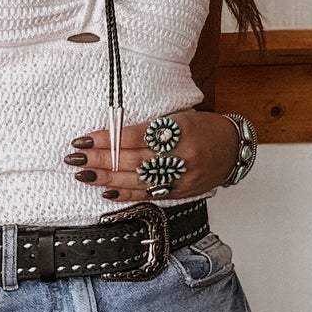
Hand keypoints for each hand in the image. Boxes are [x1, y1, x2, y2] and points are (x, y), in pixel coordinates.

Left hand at [62, 108, 238, 201]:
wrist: (235, 150)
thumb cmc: (205, 128)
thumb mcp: (180, 116)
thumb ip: (151, 126)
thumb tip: (113, 133)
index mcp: (179, 130)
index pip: (134, 136)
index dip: (107, 139)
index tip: (84, 139)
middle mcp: (179, 155)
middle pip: (132, 160)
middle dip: (100, 160)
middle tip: (75, 159)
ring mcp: (179, 177)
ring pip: (137, 180)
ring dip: (106, 178)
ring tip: (84, 175)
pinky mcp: (179, 192)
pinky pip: (148, 194)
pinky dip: (126, 193)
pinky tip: (106, 192)